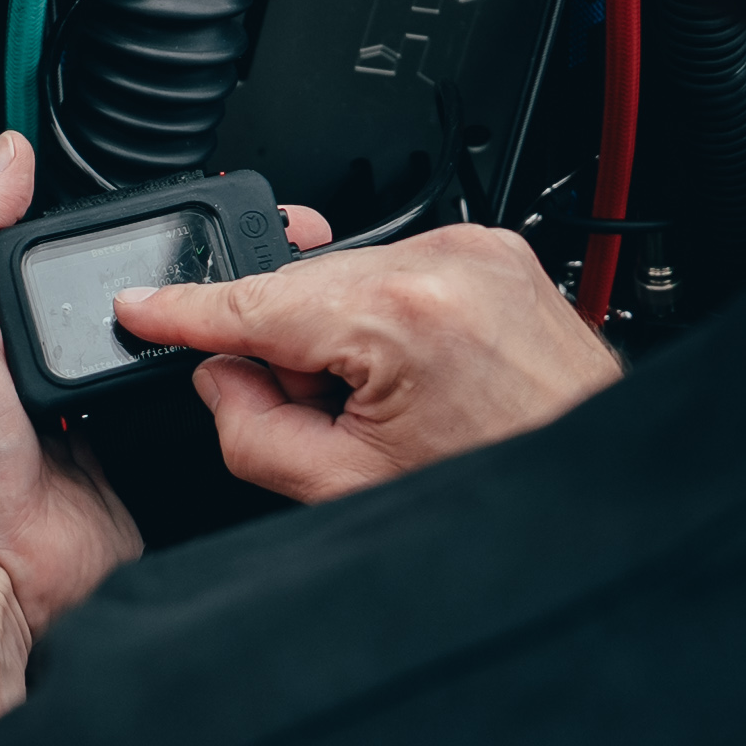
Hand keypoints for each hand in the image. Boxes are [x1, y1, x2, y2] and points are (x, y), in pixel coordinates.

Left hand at [0, 131, 150, 638]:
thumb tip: (5, 154)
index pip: (54, 248)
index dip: (88, 222)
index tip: (135, 196)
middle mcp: (45, 358)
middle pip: (120, 293)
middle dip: (152, 280)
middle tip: (182, 263)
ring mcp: (96, 406)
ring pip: (163, 346)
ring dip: (182, 334)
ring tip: (197, 313)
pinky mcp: (139, 451)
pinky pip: (186, 409)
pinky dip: (198, 394)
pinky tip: (200, 375)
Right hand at [115, 222, 619, 502]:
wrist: (610, 495)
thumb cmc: (504, 492)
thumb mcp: (347, 488)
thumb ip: (253, 432)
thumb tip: (220, 382)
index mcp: (401, 313)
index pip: (253, 302)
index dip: (180, 310)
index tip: (134, 305)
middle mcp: (444, 262)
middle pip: (297, 287)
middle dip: (282, 348)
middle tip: (316, 417)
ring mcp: (477, 250)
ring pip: (344, 278)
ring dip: (334, 335)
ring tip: (383, 408)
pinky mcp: (497, 255)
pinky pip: (397, 273)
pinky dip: (379, 320)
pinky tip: (410, 380)